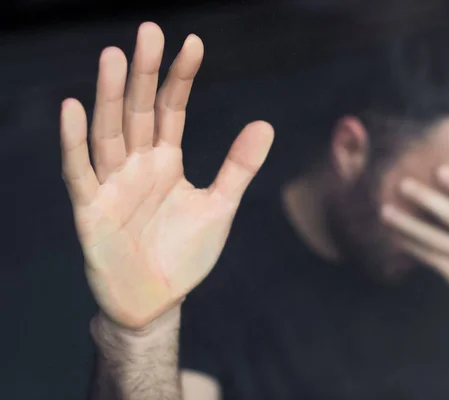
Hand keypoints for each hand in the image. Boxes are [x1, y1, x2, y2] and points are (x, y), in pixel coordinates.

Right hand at [60, 22, 273, 329]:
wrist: (157, 300)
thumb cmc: (184, 254)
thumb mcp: (219, 206)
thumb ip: (239, 167)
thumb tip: (266, 124)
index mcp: (166, 161)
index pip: (172, 109)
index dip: (181, 77)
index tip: (193, 42)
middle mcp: (137, 165)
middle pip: (138, 111)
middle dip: (143, 72)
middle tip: (149, 30)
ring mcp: (112, 185)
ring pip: (109, 133)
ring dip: (109, 96)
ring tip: (114, 56)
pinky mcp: (92, 211)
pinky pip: (80, 172)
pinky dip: (74, 143)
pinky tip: (73, 108)